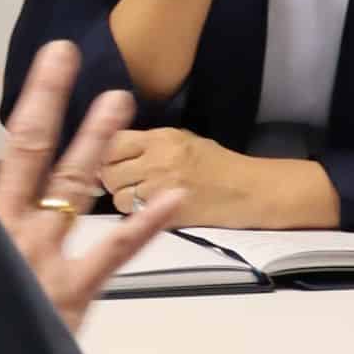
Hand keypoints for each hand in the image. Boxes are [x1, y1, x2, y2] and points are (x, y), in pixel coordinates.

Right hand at [0, 43, 183, 331]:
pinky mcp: (73, 291)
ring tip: (119, 97)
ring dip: (97, 137)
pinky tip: (174, 195)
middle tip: (61, 53)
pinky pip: (115, 250)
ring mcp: (41, 257)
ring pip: (72, 184)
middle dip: (44, 97)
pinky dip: (145, 222)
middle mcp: (2, 231)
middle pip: (25, 150)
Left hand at [99, 127, 335, 228]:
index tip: (110, 158)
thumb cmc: (217, 163)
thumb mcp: (183, 140)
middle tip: (119, 180)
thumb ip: (150, 143)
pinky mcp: (166, 215)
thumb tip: (120, 148)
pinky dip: (134, 214)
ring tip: (135, 196)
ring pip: (117, 196)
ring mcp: (160, 189)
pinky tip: (145, 211)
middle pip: (108, 170)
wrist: (247, 189)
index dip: (106, 151)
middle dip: (108, 176)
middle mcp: (155, 161)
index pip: (113, 141)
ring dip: (121, 197)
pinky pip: (134, 215)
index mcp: (159, 138)